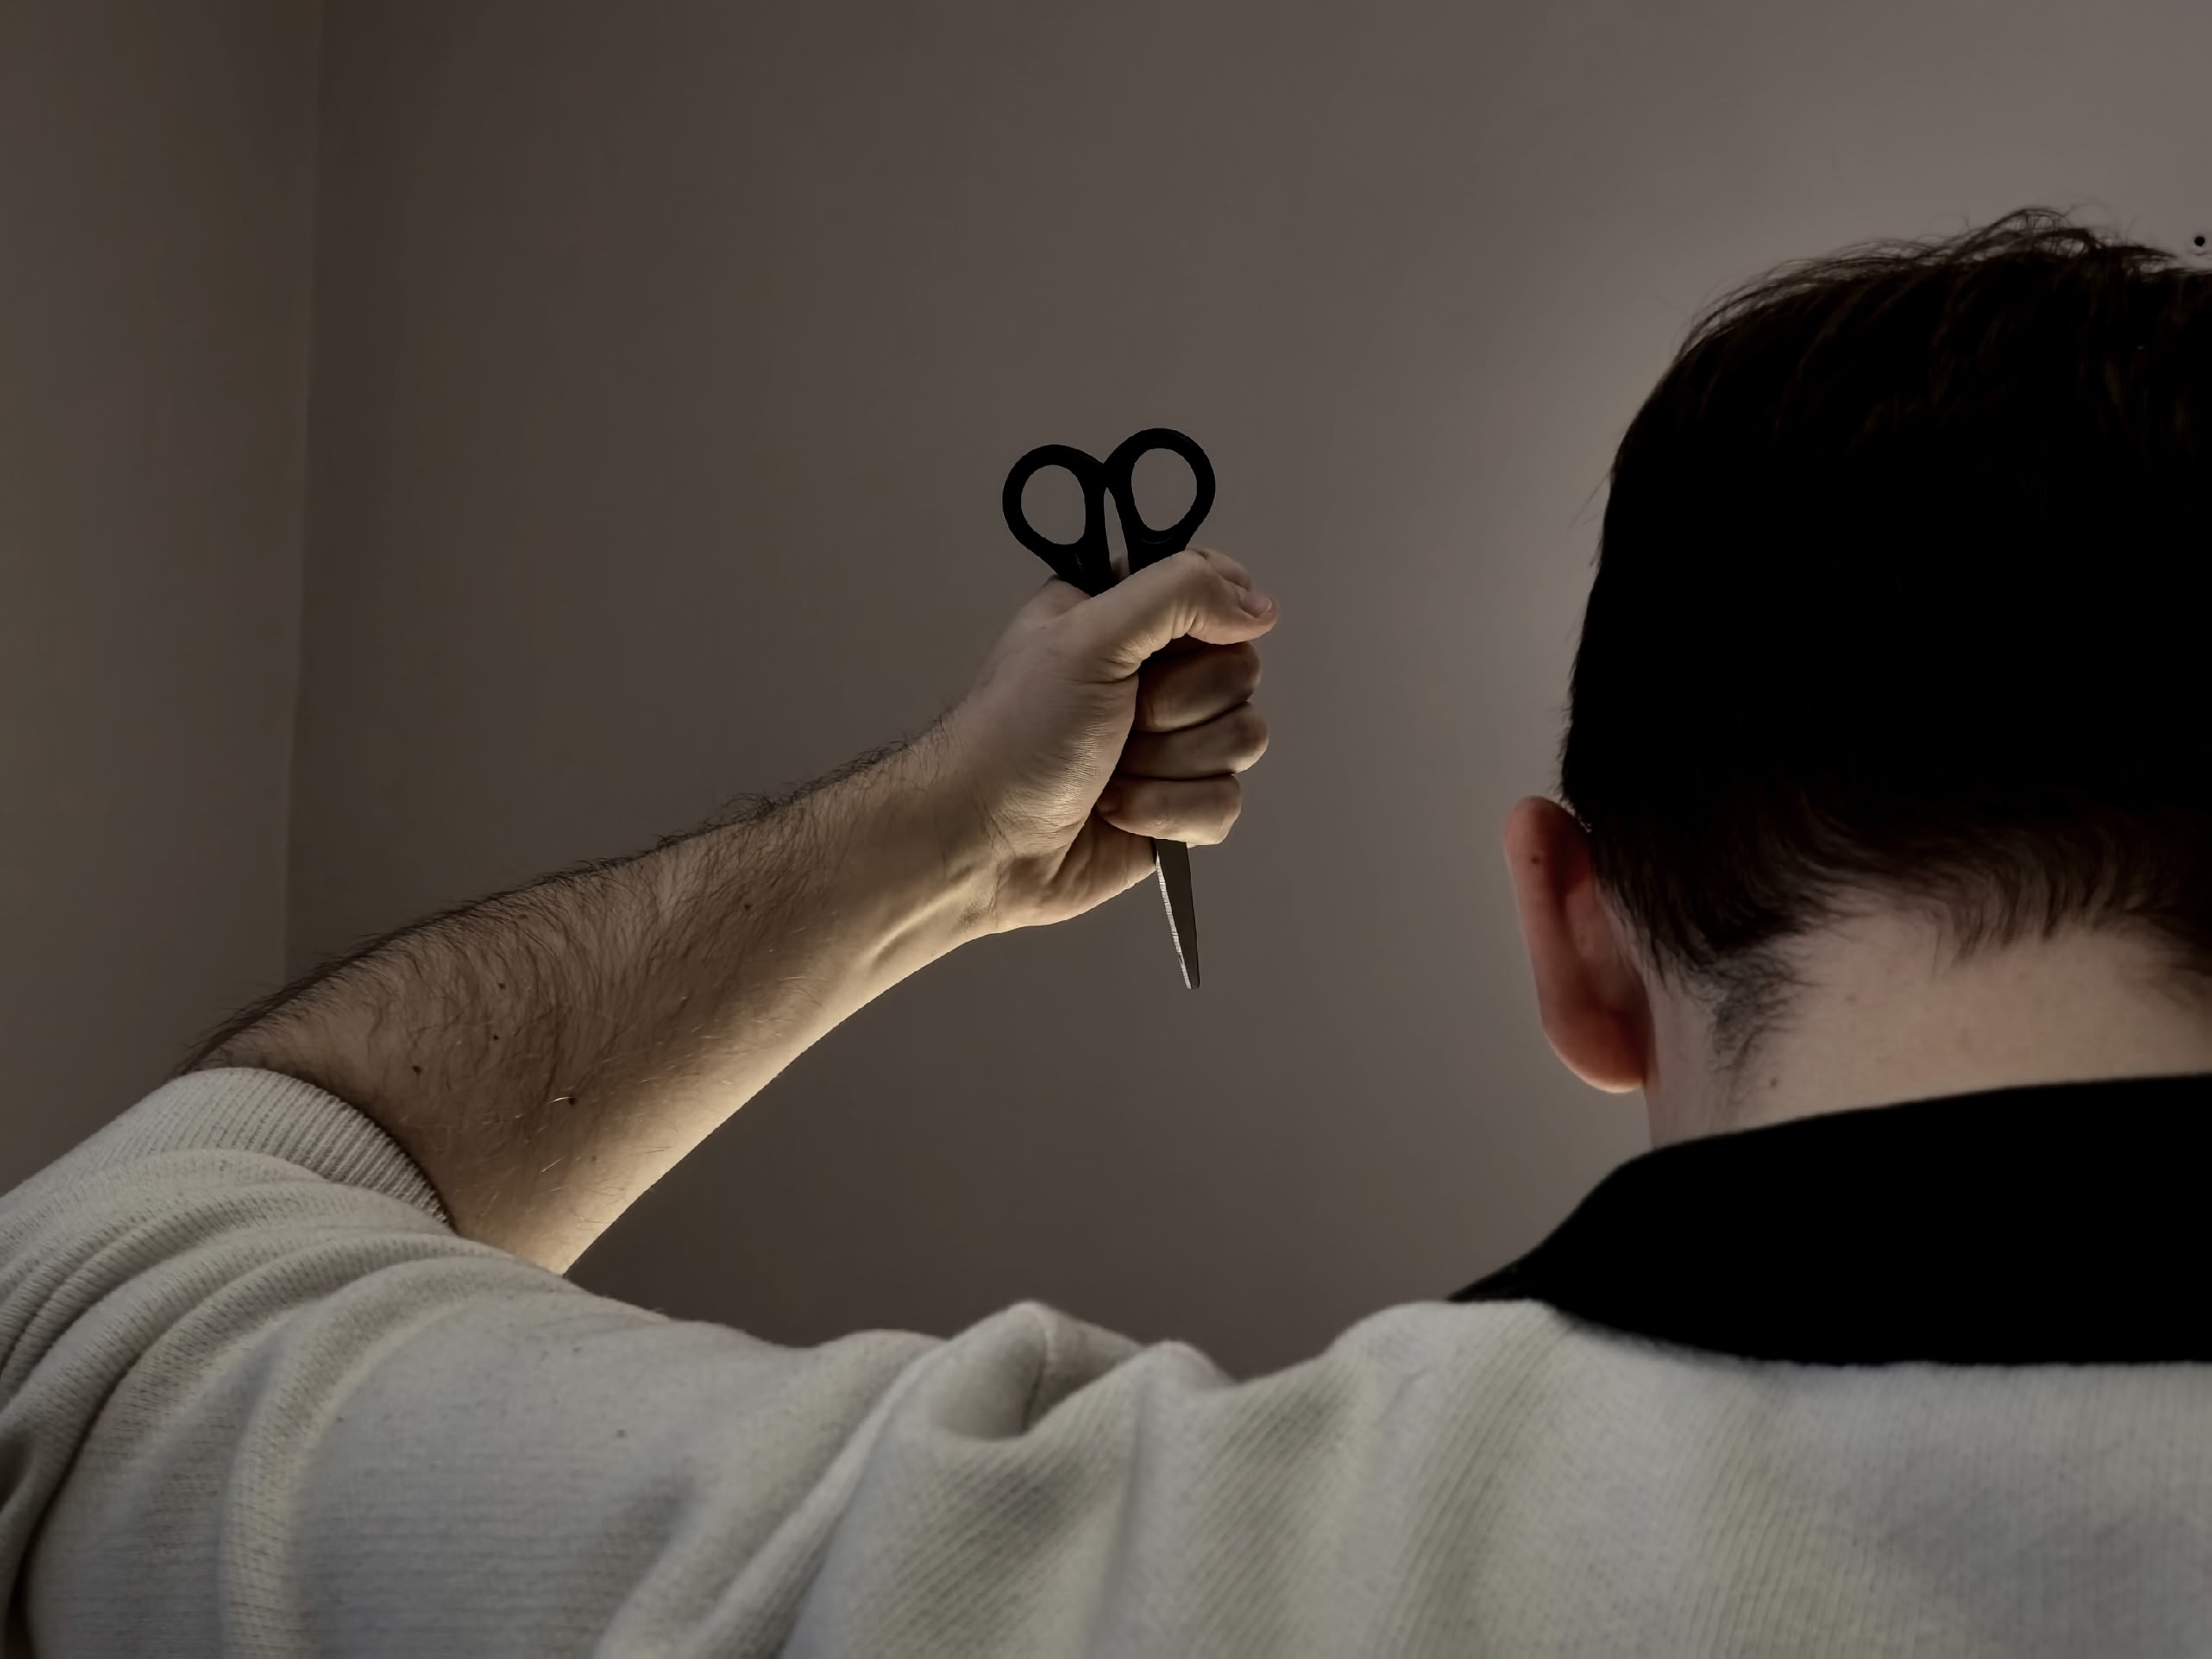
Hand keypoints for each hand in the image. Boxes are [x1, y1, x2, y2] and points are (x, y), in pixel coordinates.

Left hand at [926, 546, 1277, 934]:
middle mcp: (1152, 674)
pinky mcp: (1178, 808)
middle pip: (1240, 672)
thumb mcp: (1086, 637)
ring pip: (1241, 739)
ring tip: (1110, 770)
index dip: (1213, 619)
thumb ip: (1177, 595)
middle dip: (1177, 707)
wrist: (982, 843)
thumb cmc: (1014, 736)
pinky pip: (1225, 803)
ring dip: (1169, 763)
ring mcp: (1170, 744)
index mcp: (1124, 616)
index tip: (1172, 647)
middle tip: (1119, 719)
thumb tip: (1259, 605)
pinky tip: (1119, 813)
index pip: (1216, 591)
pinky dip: (1170, 812)